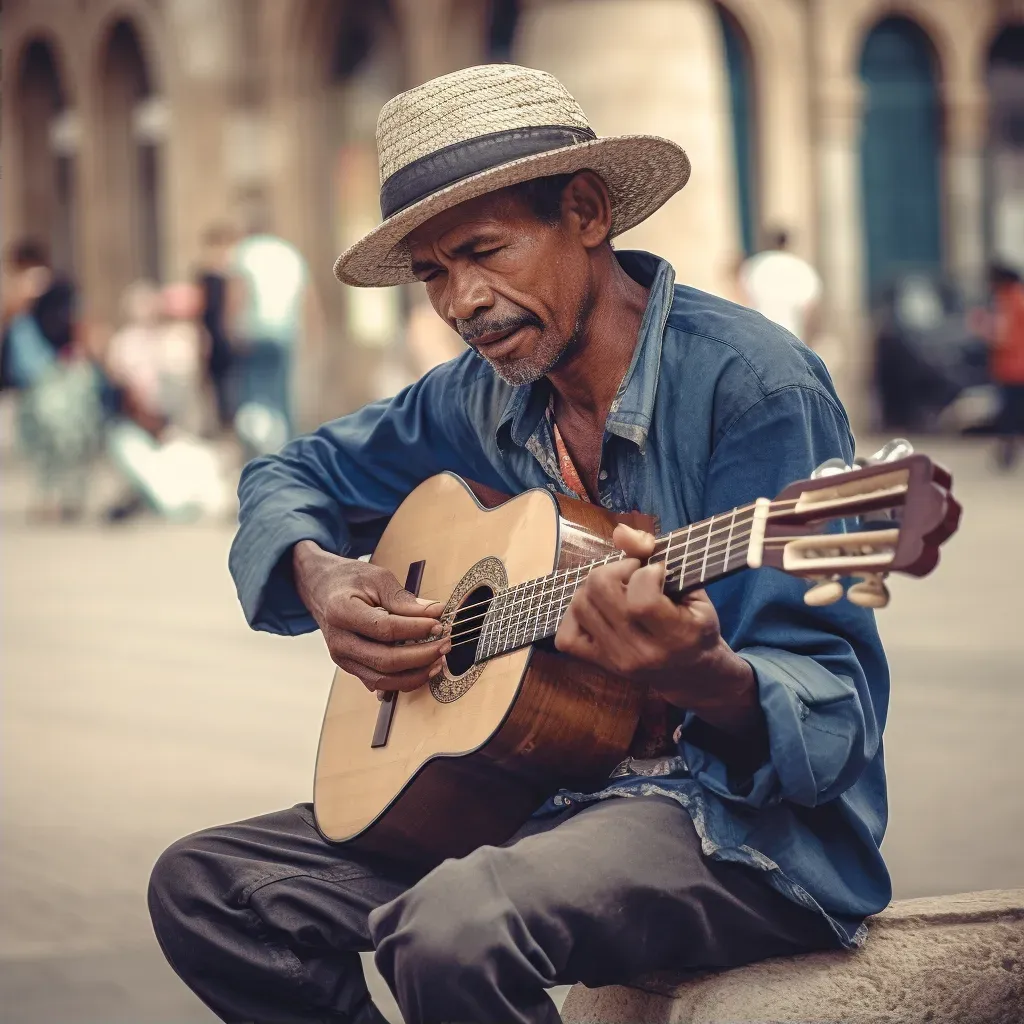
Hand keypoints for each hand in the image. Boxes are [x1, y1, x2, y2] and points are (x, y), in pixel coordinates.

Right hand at [293, 541, 448, 693]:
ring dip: (415, 675)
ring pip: (382, 679)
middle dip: (421, 656)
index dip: (416, 629)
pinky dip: (403, 681)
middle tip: (445, 644)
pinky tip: (423, 670)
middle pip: (385, 660)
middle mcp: (339, 641)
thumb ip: (404, 598)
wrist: (322, 589)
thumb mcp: (377, 578)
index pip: (385, 629)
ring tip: (438, 661)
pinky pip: (378, 683)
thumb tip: (435, 613)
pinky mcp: (350, 667)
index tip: (439, 623)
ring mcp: (342, 658)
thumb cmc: (350, 580)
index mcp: (341, 612)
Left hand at [555, 524, 759, 734]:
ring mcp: (615, 660)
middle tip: (634, 574)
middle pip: (600, 590)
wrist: (692, 674)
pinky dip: (577, 615)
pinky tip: (599, 609)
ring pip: (580, 604)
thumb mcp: (693, 590)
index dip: (645, 571)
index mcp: (675, 636)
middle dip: (616, 568)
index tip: (657, 570)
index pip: (642, 598)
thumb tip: (620, 531)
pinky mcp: (599, 664)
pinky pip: (566, 636)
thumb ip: (660, 556)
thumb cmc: (696, 626)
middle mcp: (641, 653)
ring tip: (619, 589)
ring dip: (595, 588)